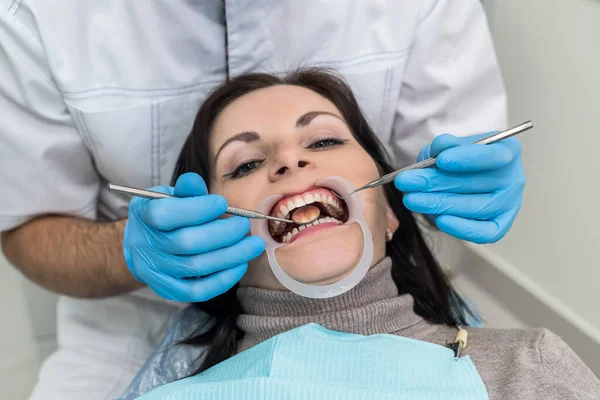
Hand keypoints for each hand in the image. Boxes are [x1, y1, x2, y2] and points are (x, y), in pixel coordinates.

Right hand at [123, 173, 264, 301]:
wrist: (144, 244)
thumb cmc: (165, 214)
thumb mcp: (170, 195)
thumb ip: (186, 189)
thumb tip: (195, 182)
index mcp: (144, 214)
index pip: (166, 214)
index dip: (198, 209)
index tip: (223, 203)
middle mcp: (145, 245)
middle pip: (187, 243)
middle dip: (223, 233)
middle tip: (244, 225)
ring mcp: (155, 271)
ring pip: (196, 267)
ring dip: (231, 255)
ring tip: (253, 244)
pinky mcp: (168, 290)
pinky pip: (197, 291)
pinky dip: (222, 279)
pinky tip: (240, 264)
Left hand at [394, 133, 524, 243]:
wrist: (464, 176)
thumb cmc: (459, 158)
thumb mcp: (449, 146)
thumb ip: (444, 145)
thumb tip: (441, 146)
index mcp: (507, 151)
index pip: (493, 156)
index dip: (467, 159)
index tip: (441, 161)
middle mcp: (513, 178)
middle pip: (477, 184)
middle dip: (437, 183)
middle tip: (407, 181)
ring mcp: (509, 204)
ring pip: (476, 208)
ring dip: (440, 204)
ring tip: (411, 199)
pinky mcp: (500, 225)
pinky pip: (484, 233)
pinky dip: (462, 228)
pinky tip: (439, 220)